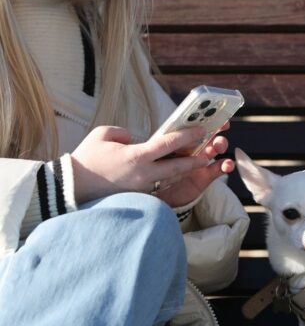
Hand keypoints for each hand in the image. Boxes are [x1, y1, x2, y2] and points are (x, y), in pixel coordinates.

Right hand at [70, 123, 233, 206]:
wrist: (72, 188)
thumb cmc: (86, 159)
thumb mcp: (102, 135)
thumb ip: (123, 133)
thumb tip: (135, 140)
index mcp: (136, 156)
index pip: (168, 145)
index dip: (188, 136)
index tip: (202, 130)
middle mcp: (144, 174)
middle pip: (179, 167)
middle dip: (197, 158)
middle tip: (211, 150)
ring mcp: (143, 187)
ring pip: (172, 178)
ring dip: (188, 170)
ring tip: (202, 161)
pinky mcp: (140, 196)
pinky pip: (161, 186)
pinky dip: (172, 179)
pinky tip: (180, 172)